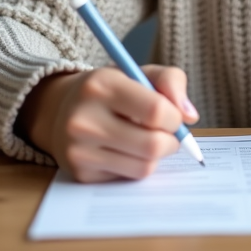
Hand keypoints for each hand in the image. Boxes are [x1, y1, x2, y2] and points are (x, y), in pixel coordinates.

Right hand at [19, 65, 199, 182]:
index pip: (157, 111)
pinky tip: (126, 151)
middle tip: (166, 133)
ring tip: (146, 139)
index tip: (172, 116)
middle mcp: (85, 119)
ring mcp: (80, 150)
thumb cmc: (110, 90)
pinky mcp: (81, 174)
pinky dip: (137, 166)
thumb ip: (171, 81)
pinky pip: (129, 178)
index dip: (175, 118)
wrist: (60, 110)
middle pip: (153, 144)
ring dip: (156, 156)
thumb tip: (191, 116)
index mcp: (101, 85)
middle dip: (171, 141)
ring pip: (144, 166)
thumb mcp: (137, 72)